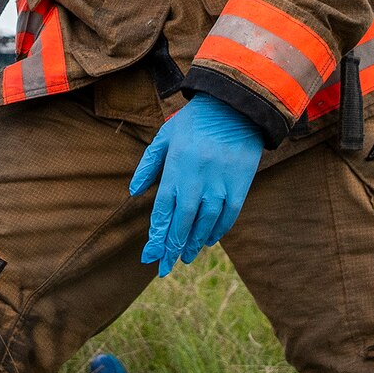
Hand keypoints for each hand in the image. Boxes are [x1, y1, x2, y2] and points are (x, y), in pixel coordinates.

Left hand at [129, 93, 264, 275]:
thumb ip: (148, 165)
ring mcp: (220, 181)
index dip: (157, 235)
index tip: (150, 255)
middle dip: (173, 247)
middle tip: (165, 267)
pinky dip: (219, 230)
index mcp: (176, 167)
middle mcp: (197, 178)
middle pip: (183, 221)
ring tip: (185, 258)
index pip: (163, 209)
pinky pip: (229, 213)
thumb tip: (133, 192)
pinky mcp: (240, 182)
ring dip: (195, 242)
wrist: (235, 105)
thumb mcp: (165, 137)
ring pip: (206, 221)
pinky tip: (209, 240)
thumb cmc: (194, 121)